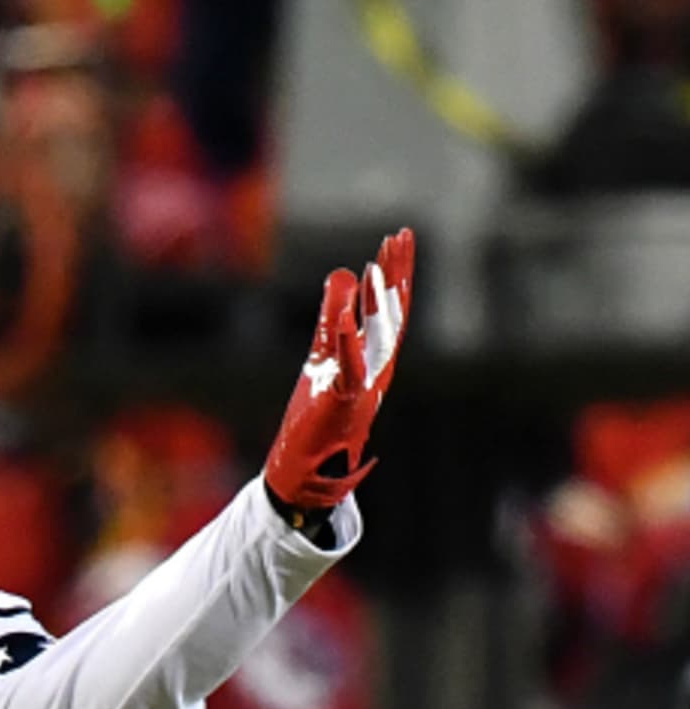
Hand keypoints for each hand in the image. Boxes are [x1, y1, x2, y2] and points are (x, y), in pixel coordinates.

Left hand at [264, 228, 413, 514]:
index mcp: (374, 358)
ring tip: (376, 263)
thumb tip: (343, 273)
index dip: (395, 272)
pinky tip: (345, 312)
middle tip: (401, 236)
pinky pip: (348, 369)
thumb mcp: (325, 358)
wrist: (308, 472)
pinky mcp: (342, 404)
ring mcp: (361, 387)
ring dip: (376, 300)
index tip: (398, 237)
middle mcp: (375, 370)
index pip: (389, 307)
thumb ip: (333, 319)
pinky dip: (346, 341)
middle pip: (390, 315)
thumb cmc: (318, 418)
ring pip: (375, 337)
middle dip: (395, 275)